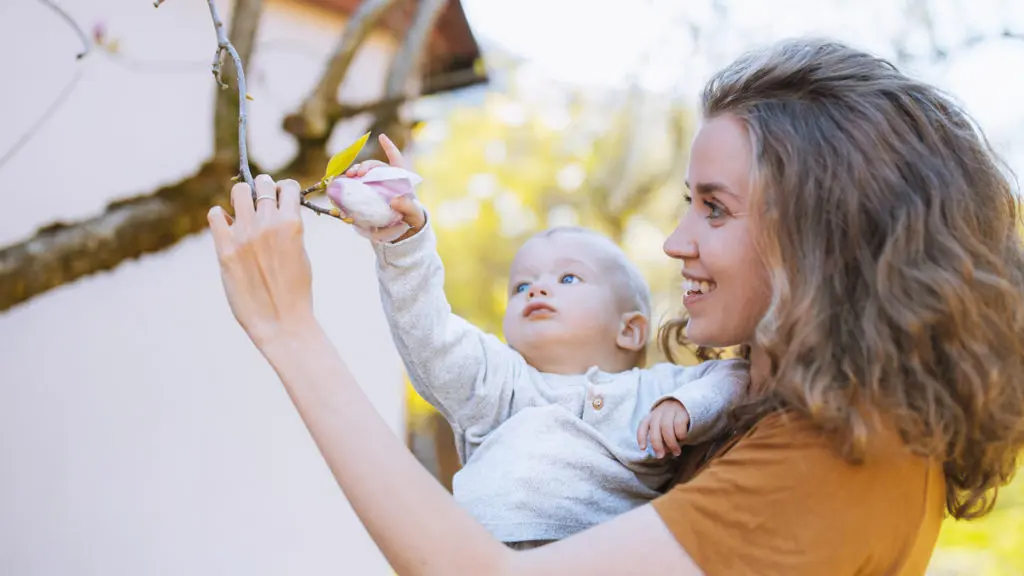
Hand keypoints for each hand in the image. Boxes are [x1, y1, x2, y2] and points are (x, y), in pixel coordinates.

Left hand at [207, 174, 315, 347]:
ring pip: (238, 192)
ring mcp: (244, 235)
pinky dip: (220, 216)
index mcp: (292, 224)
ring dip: (242, 198)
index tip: (281, 199)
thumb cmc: (296, 291)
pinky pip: (215, 216)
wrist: (281, 321)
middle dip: (263, 189)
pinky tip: (227, 227)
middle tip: (262, 204)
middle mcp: (267, 224)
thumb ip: (290, 229)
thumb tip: (277, 212)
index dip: (284, 190)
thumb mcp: (301, 253)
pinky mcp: (225, 249)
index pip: (287, 187)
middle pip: (262, 183)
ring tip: (244, 213)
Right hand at [343, 133, 424, 242]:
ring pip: (363, 174)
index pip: (396, 160)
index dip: (390, 148)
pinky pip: (355, 188)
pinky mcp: (366, 197)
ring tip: (347, 176)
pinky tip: (341, 187)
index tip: (381, 137)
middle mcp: (386, 180)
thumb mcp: (414, 214)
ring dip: (354, 172)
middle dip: (365, 166)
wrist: (403, 229)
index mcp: (401, 179)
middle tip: (358, 173)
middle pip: (375, 166)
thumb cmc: (412, 217)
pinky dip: (348, 186)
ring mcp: (374, 187)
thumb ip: (408, 207)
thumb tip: (394, 201)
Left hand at [637, 399, 690, 457]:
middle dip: (657, 445)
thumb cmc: (674, 420)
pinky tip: (683, 439)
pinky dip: (680, 435)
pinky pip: (679, 425)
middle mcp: (659, 412)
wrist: (689, 404)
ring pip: (666, 428)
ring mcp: (670, 410)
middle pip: (655, 429)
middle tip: (661, 456)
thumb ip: (662, 439)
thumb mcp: (665, 428)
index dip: (641, 437)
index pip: (643, 426)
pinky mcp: (682, 412)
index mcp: (652, 416)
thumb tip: (663, 452)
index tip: (643, 448)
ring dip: (671, 443)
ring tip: (676, 452)